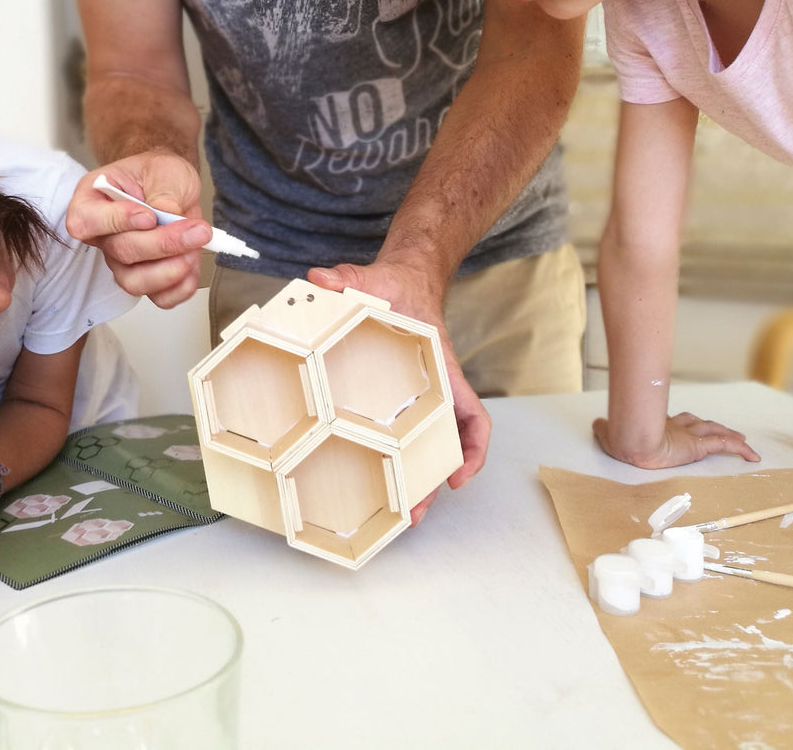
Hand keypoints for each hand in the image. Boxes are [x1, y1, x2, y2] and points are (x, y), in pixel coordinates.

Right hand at [64, 151, 208, 308]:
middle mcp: (102, 236)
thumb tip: (167, 214)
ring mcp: (122, 261)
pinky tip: (193, 264)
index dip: (116, 222)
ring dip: (171, 270)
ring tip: (195, 246)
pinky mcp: (146, 277)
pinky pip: (158, 297)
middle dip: (162, 243)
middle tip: (195, 229)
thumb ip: (163, 190)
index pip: (85, 222)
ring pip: (135, 282)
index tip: (150, 216)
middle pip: (120, 253)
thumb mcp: (163, 168)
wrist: (174, 187)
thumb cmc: (158, 174)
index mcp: (91, 201)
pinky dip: (181, 287)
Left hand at [307, 258, 490, 520]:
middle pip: (444, 444)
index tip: (458, 476)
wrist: (404, 280)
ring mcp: (416, 396)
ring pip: (424, 445)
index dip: (472, 448)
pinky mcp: (394, 397)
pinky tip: (378, 476)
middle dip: (432, 481)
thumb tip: (320, 279)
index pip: (471, 412)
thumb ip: (347, 276)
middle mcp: (433, 388)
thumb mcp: (372, 278)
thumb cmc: (398, 285)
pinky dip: (397, 457)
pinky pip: (402, 432)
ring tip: (397, 514)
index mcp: (439, 366)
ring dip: (416, 479)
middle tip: (412, 515)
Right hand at [592, 411, 761, 468]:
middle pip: (697, 424)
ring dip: (728, 434)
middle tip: (718, 429)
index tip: (683, 424)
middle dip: (708, 426)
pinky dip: (740, 450)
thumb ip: (604, 429)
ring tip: (741, 438)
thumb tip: (597, 423)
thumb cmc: (619, 438)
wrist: (632, 440)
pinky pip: (724, 446)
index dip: (680, 422)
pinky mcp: (698, 446)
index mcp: (656, 426)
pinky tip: (752, 456)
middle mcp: (675, 428)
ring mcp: (688, 436)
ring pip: (714, 432)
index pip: (673, 421)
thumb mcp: (606, 434)